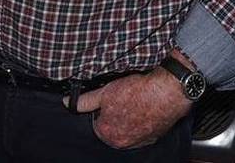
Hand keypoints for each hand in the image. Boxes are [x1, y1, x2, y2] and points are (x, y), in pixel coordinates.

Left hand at [65, 69, 191, 148]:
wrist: (166, 92)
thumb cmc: (137, 92)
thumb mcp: (104, 92)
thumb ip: (84, 101)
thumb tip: (68, 103)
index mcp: (107, 134)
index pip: (96, 123)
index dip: (101, 108)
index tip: (108, 99)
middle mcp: (122, 142)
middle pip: (111, 127)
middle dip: (114, 114)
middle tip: (122, 97)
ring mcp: (139, 141)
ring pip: (127, 129)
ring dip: (128, 118)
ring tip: (134, 101)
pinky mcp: (154, 137)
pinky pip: (142, 129)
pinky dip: (142, 120)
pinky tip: (144, 106)